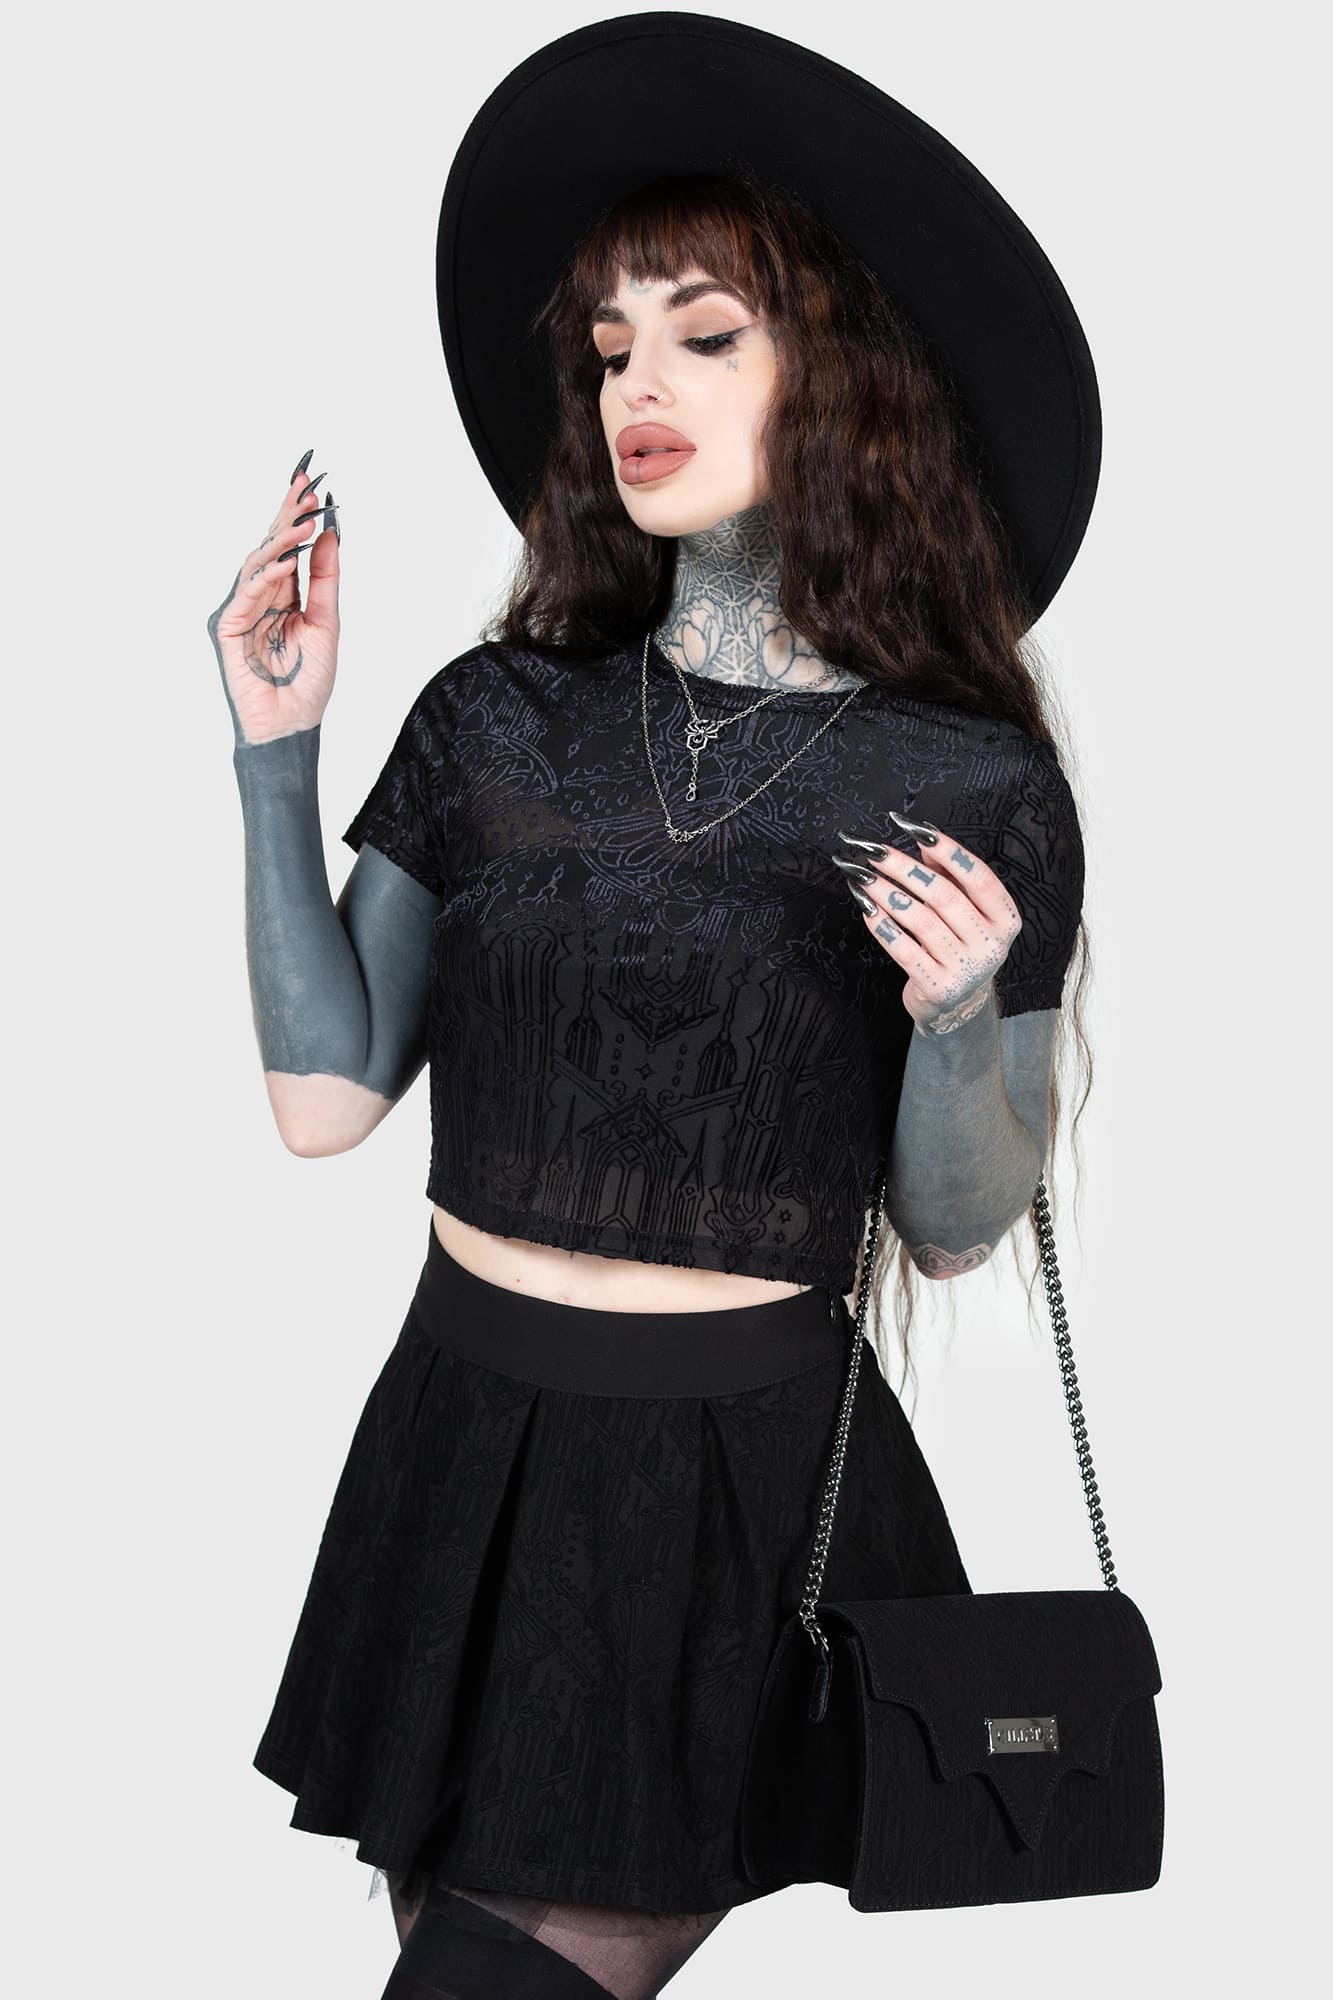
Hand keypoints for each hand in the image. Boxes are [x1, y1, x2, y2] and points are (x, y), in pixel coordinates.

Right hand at [206, 450, 340, 746]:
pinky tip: (286, 559)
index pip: (289, 546)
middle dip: (288, 514)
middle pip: (270, 545)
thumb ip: (324, 578)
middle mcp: (260, 596)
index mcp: (284, 594)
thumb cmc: (308, 682)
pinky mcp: (227, 627)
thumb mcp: (327, 622)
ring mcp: (242, 609)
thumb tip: (330, 532)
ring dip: (281, 539)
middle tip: (307, 486)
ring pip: (257, 562)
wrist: (293, 723)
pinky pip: (247, 592)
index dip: (297, 514)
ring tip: (305, 519)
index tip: (314, 483)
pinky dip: (266, 573)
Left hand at [834, 820, 1021, 1032]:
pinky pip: (904, 949)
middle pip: (944, 896)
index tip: (916, 829)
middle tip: (873, 851)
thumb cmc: (959, 947)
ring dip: (886, 893)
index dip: (948, 851)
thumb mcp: (966, 913)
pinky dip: (882, 926)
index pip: (978, 877)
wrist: (958, 1007)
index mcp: (1005, 920)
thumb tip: (925, 844)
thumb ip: (950, 878)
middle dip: (903, 868)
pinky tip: (866, 907)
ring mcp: (966, 969)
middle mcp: (991, 945)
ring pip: (920, 920)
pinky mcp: (938, 987)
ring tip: (862, 877)